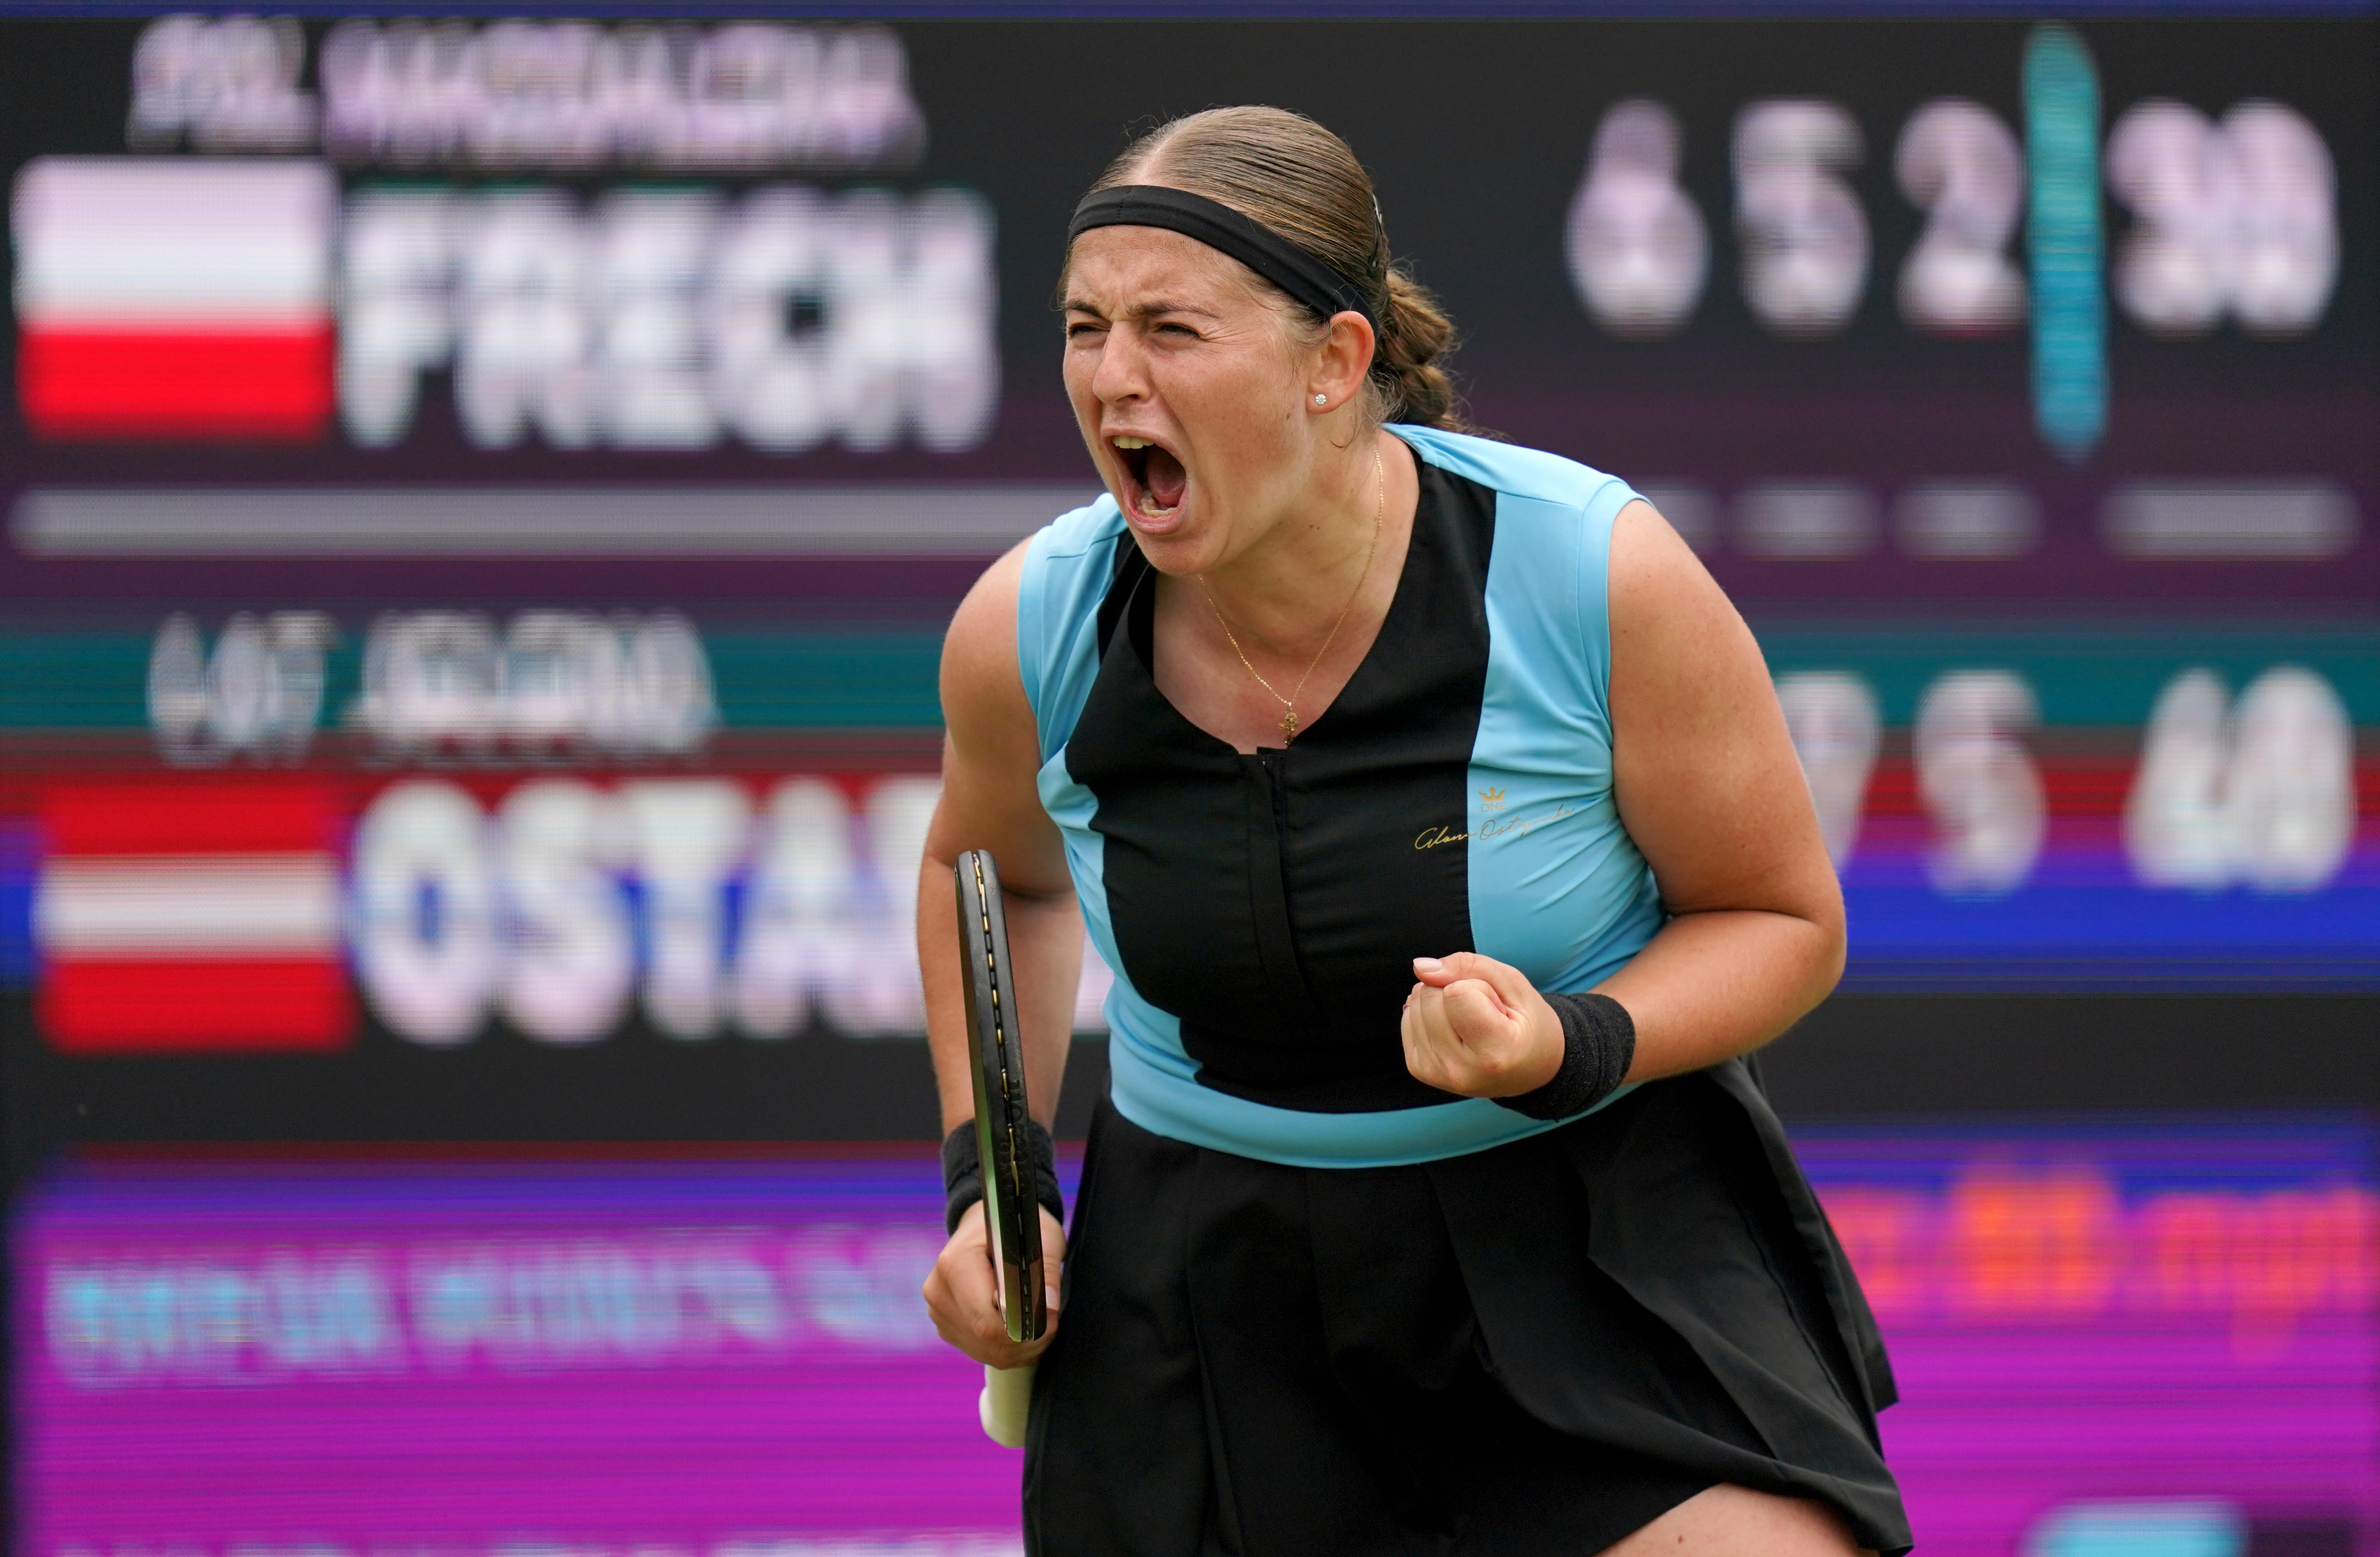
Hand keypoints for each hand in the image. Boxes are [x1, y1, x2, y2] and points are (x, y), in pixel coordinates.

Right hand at [922, 1200, 1064, 1368]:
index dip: (1023, 1326)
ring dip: (1020, 1347)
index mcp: (955, 1264)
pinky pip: (983, 1352)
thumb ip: (1045, 1271)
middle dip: (1026, 1339)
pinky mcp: (947, 1327)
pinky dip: (1009, 1348)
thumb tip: (1047, 1308)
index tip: (1049, 1316)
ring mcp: (939, 1312)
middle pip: (987, 1340)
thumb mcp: (1040, 1237)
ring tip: (1038, 1322)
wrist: (986, 1229)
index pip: (987, 1320)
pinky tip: (1021, 1328)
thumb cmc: (1015, 1228)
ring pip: (987, 1351)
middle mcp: (939, 1291)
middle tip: (1050, 1321)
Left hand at [1401, 952, 1563, 1098]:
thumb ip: (1469, 966)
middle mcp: (1460, 1071)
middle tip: (1485, 1015)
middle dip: (1456, 989)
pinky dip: (1428, 1013)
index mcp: (1494, 1054)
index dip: (1478, 987)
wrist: (1528, 1069)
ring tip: (1471, 1023)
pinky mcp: (1419, 1070)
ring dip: (1441, 1001)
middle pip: (1430, 996)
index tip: (1499, 1009)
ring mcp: (1436, 1074)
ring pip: (1415, 1004)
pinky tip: (1454, 1028)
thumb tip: (1420, 966)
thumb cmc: (1527, 1023)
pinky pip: (1408, 1017)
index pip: (1456, 992)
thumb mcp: (1514, 985)